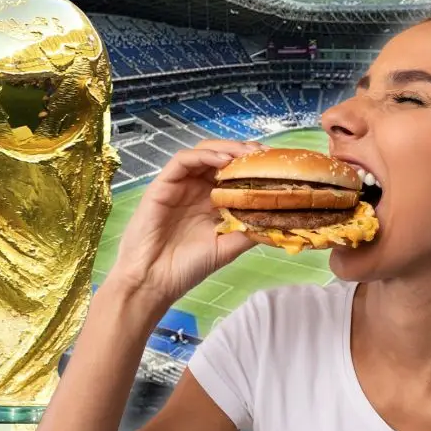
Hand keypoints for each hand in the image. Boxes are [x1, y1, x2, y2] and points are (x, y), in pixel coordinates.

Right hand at [104, 139, 264, 310]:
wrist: (153, 281)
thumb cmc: (186, 267)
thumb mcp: (227, 247)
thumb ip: (248, 230)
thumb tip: (278, 218)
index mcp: (211, 201)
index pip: (234, 173)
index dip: (253, 166)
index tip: (275, 165)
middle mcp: (196, 189)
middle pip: (221, 157)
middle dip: (244, 152)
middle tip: (264, 154)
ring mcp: (179, 185)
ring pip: (203, 152)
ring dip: (227, 148)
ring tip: (247, 154)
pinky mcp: (162, 184)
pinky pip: (183, 160)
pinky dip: (204, 155)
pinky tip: (223, 161)